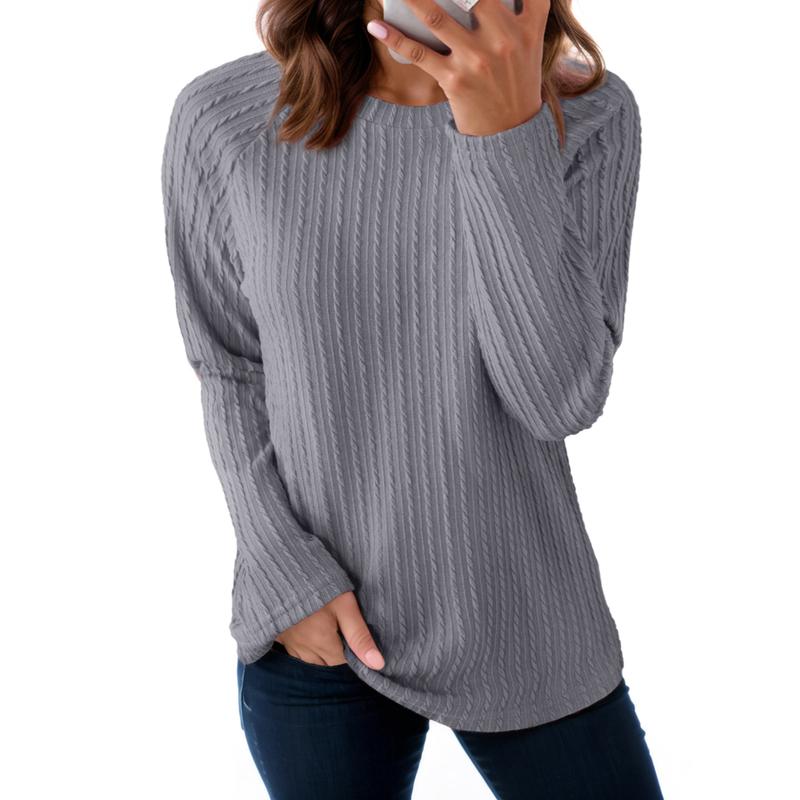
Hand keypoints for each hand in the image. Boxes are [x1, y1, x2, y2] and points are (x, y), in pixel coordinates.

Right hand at [275, 590, 385, 669]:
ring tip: (328, 634)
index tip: (356, 640)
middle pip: (327, 665)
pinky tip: (310, 633)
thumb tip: (377, 664)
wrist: (283, 571)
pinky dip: (305, 649)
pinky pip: (295, 653)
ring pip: (310, 661)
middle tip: (344, 633)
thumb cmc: (317, 585)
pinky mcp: (279, 636)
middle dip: (337, 655)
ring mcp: (290, 644)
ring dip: (321, 654)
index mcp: (323, 643)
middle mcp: (305, 649)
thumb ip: (360, 636)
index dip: (353, 655)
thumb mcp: (344, 606)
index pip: (344, 663)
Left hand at [366, 0, 548, 135]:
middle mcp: (504, 39)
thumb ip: (520, 10)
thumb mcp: (531, 43)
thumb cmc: (516, 81)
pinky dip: (394, 38)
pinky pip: (419, 53)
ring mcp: (476, 60)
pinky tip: (375, 25)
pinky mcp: (455, 80)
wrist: (510, 132)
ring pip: (436, 17)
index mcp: (527, 26)